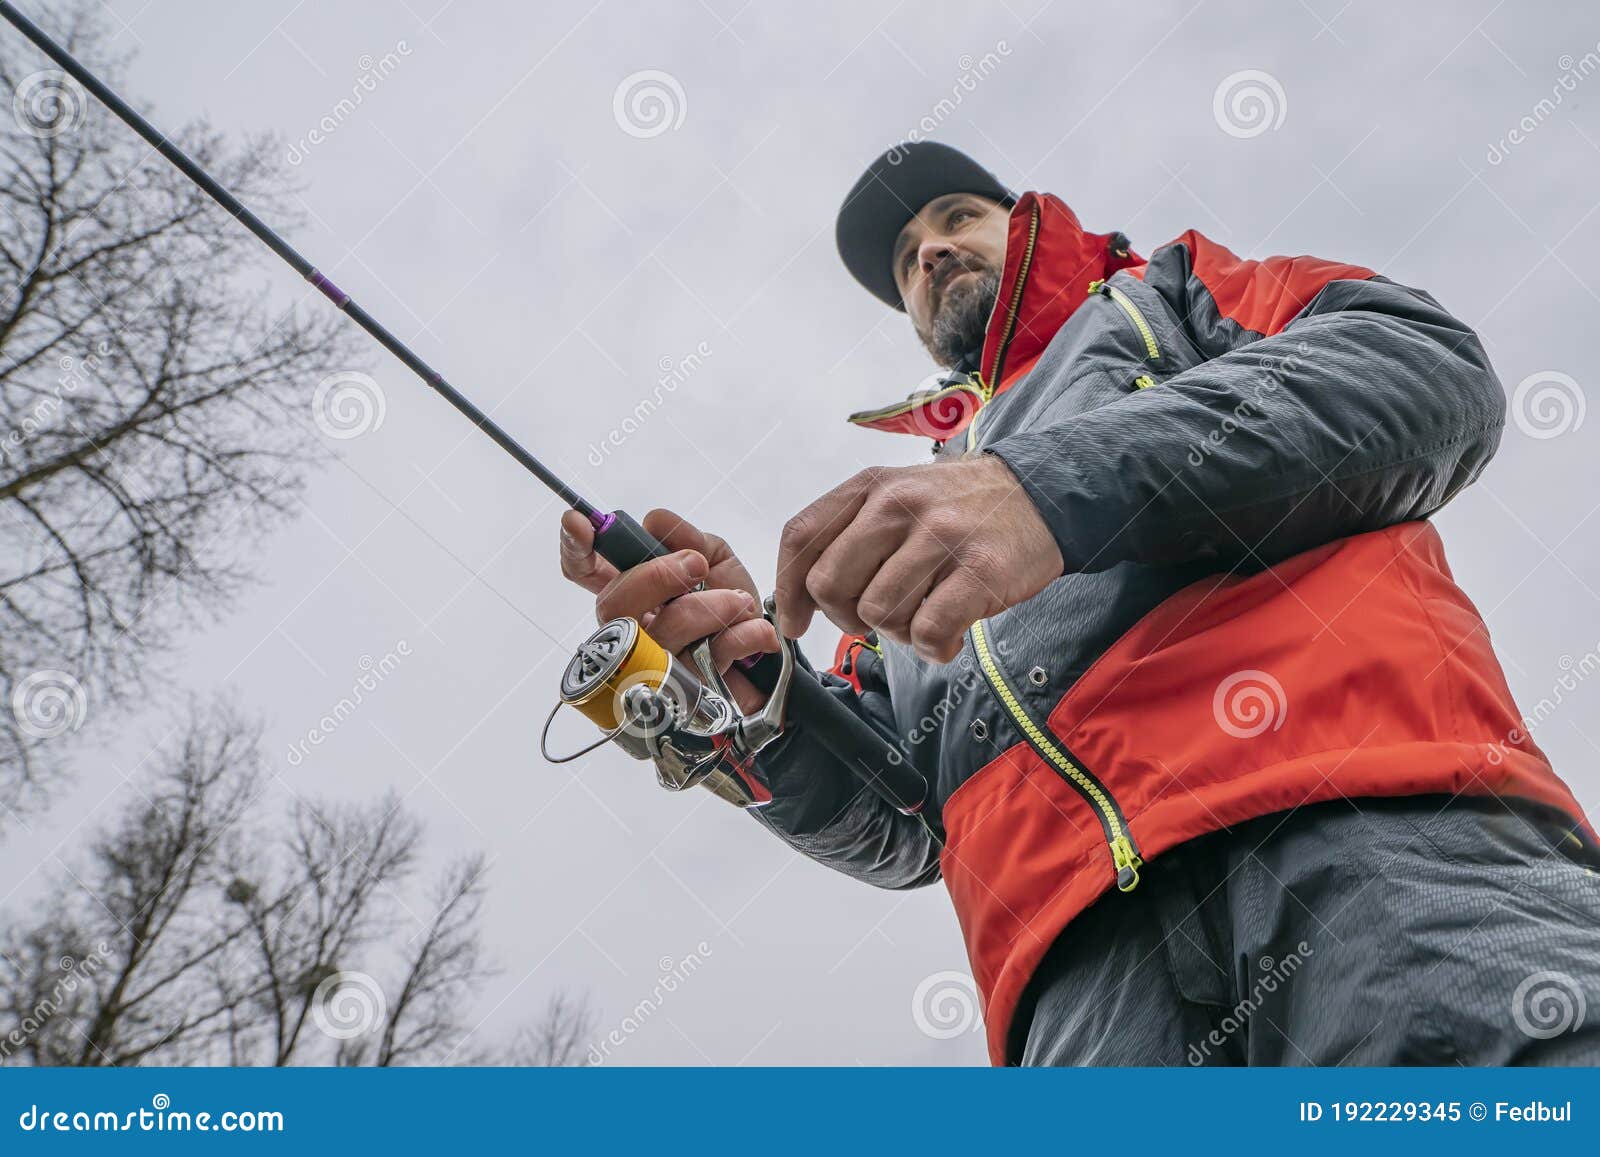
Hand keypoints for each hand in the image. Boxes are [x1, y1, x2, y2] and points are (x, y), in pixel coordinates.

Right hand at [559, 507, 775, 712]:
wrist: (769, 660)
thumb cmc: (730, 607)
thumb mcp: (716, 561)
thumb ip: (690, 539)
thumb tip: (656, 520)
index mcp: (633, 592)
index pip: (584, 572)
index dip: (575, 548)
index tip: (579, 522)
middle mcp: (632, 631)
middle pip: (613, 605)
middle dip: (655, 577)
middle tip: (696, 565)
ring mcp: (655, 667)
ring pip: (663, 634)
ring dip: (708, 608)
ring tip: (738, 601)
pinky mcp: (687, 693)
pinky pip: (710, 658)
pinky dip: (741, 636)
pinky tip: (754, 628)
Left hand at [774, 455, 1062, 663]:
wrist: (1039, 496)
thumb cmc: (958, 510)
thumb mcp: (896, 497)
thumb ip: (848, 535)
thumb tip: (800, 601)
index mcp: (870, 486)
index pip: (802, 537)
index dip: (788, 590)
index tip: (796, 622)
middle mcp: (899, 505)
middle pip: (830, 585)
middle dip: (847, 617)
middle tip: (880, 616)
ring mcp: (940, 536)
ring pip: (878, 614)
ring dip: (897, 632)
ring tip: (925, 615)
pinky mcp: (979, 571)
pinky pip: (927, 632)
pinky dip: (933, 648)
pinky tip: (949, 634)